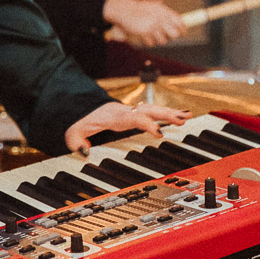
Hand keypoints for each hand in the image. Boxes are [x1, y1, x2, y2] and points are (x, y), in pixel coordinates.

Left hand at [64, 101, 189, 155]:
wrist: (79, 107)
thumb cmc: (80, 121)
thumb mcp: (72, 133)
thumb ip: (76, 142)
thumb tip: (85, 151)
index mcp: (113, 116)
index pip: (133, 118)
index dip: (147, 124)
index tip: (159, 132)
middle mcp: (125, 112)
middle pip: (148, 110)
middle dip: (165, 115)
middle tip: (182, 120)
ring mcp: (130, 111)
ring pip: (153, 109)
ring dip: (170, 112)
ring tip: (187, 116)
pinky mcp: (133, 114)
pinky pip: (152, 111)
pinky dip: (166, 113)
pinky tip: (179, 116)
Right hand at [103, 0, 184, 46]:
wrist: (124, 9)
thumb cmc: (140, 9)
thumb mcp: (155, 8)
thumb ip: (166, 15)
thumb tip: (178, 26)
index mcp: (163, 11)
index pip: (179, 22)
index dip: (183, 29)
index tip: (183, 32)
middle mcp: (160, 18)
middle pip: (174, 34)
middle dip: (172, 36)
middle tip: (167, 35)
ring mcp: (152, 26)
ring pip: (163, 40)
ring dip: (158, 39)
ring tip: (153, 35)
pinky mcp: (145, 32)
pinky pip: (151, 42)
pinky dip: (148, 41)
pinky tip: (145, 36)